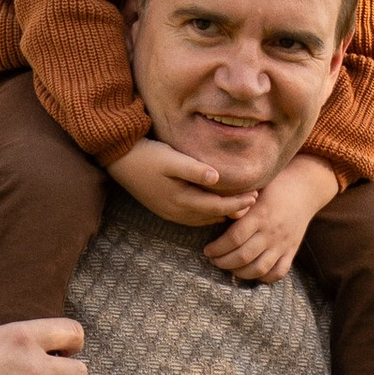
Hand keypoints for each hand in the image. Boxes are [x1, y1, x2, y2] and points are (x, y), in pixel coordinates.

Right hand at [105, 132, 254, 229]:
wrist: (118, 160)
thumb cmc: (146, 155)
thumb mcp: (171, 159)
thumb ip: (194, 169)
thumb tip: (217, 177)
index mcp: (181, 199)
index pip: (217, 206)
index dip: (237, 203)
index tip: (255, 195)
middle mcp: (176, 211)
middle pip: (212, 215)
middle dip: (234, 210)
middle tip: (254, 202)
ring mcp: (169, 212)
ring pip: (203, 219)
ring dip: (221, 213)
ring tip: (239, 206)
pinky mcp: (165, 209)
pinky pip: (192, 217)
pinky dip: (208, 214)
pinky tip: (215, 208)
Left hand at [202, 153, 338, 282]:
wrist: (305, 189)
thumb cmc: (274, 186)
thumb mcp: (254, 188)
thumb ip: (237, 203)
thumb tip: (214, 212)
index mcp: (260, 215)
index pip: (234, 238)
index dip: (217, 248)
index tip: (207, 250)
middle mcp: (271, 232)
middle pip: (243, 257)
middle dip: (223, 262)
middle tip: (213, 260)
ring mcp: (283, 244)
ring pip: (259, 269)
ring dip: (239, 273)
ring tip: (229, 267)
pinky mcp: (291, 251)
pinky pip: (278, 273)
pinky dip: (263, 278)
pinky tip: (251, 272)